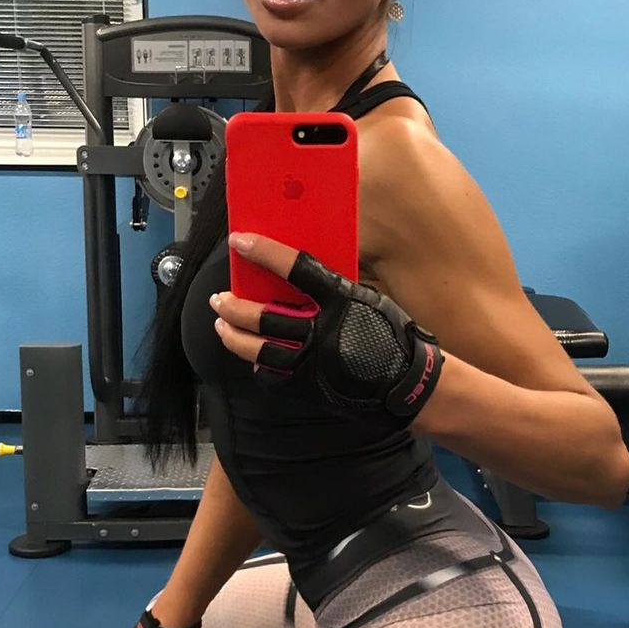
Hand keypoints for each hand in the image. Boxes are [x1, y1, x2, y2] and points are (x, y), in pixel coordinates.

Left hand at [213, 233, 442, 420]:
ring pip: (259, 349)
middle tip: (220, 298)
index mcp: (340, 300)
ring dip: (234, 336)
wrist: (408, 384)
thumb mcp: (367, 300)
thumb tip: (296, 276)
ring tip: (222, 326)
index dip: (266, 253)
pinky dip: (258, 365)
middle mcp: (322, 331)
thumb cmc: (393, 337)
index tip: (240, 240)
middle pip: (264, 316)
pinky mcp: (309, 387)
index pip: (296, 269)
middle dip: (234, 306)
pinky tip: (251, 356)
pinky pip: (272, 376)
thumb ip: (334, 290)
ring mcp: (313, 362)